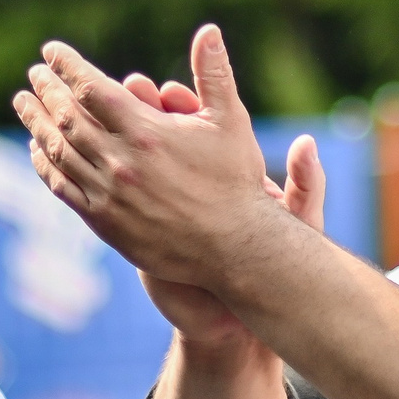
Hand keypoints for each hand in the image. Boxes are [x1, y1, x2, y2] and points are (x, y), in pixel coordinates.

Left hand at [13, 24, 288, 290]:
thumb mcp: (229, 120)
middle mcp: (120, 161)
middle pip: (67, 116)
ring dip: (37, 123)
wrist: (234, 247)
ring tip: (24, 103)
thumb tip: (208, 29)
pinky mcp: (105, 222)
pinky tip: (38, 150)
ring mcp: (108, 194)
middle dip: (47, 90)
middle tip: (34, 74)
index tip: (51, 51)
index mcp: (145, 132)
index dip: (68, 66)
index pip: (91, 88)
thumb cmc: (235, 180)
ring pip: (60, 151)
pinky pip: (64, 188)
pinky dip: (46, 165)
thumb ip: (214, 72)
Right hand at [115, 73, 327, 351]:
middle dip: (144, 113)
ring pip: (136, 163)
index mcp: (224, 170)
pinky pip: (122, 198)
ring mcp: (162, 201)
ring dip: (119, 141)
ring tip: (106, 121)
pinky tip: (91, 165)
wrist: (243, 306)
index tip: (172, 92)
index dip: (185, 108)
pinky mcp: (142, 231)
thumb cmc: (273, 259)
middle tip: (129, 92)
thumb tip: (308, 142)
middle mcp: (189, 179)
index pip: (200, 127)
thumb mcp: (296, 219)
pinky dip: (107, 180)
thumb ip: (306, 184)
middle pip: (161, 136)